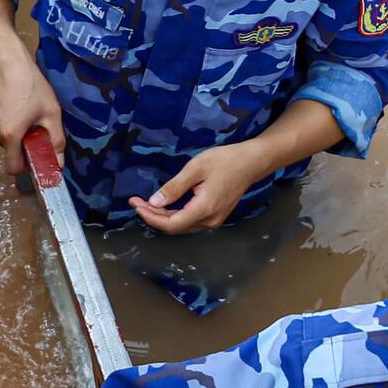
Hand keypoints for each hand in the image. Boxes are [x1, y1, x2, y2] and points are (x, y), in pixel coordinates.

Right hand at [0, 59, 65, 175]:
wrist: (6, 60)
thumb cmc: (30, 85)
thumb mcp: (51, 113)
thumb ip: (56, 141)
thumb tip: (59, 164)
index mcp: (10, 137)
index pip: (14, 169)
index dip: (27, 168)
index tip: (39, 157)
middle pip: (12, 154)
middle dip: (26, 147)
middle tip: (39, 128)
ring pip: (7, 141)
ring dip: (19, 134)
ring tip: (30, 114)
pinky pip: (2, 129)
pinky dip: (12, 125)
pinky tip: (20, 107)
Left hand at [128, 141, 272, 234]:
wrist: (252, 162)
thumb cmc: (225, 161)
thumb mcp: (196, 168)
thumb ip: (174, 187)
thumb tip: (154, 202)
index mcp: (204, 209)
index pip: (171, 224)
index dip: (150, 217)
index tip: (136, 204)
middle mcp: (209, 220)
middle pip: (175, 226)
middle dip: (153, 215)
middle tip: (137, 201)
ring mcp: (214, 220)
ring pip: (182, 225)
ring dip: (163, 216)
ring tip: (146, 203)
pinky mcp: (216, 216)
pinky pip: (190, 220)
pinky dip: (174, 214)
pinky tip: (165, 205)